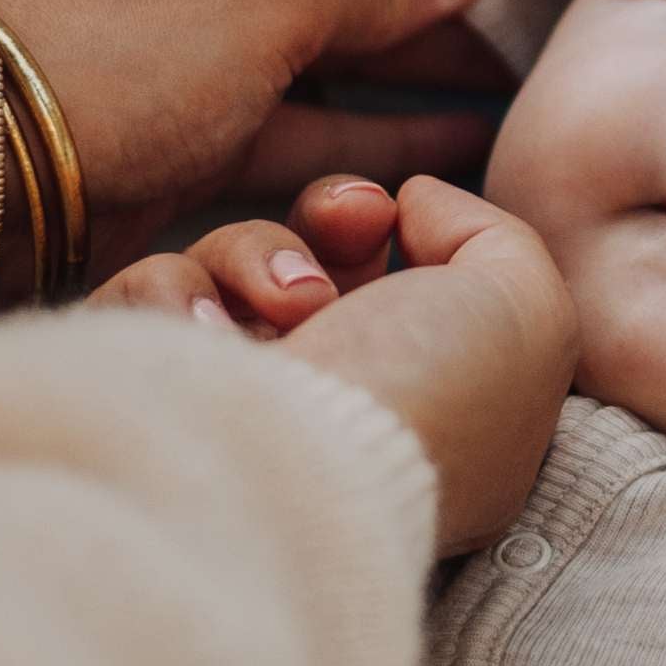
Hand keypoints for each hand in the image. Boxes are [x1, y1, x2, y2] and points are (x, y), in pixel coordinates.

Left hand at [0, 0, 503, 298]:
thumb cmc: (123, 54)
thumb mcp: (271, 6)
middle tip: (518, 49)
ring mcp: (204, 10)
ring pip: (336, 21)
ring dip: (416, 61)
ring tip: (505, 105)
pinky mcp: (196, 96)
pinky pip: (304, 94)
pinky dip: (369, 119)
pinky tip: (449, 147)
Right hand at [99, 175, 576, 557]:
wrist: (311, 463)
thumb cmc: (432, 394)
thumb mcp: (527, 309)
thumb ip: (493, 236)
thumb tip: (413, 202)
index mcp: (415, 398)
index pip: (379, 272)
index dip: (374, 218)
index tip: (382, 214)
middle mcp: (323, 401)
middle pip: (300, 249)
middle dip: (315, 222)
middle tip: (327, 244)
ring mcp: (231, 400)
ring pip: (219, 260)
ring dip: (250, 260)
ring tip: (284, 314)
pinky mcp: (147, 393)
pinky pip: (138, 295)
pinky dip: (173, 296)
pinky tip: (209, 338)